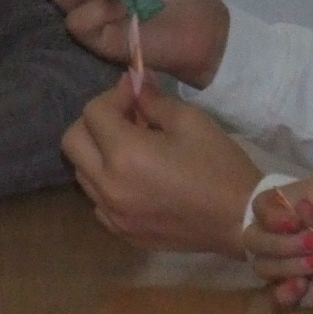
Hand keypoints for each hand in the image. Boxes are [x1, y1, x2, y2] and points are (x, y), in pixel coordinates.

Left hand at [61, 85, 261, 254]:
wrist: (240, 220)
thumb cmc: (219, 166)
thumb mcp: (190, 121)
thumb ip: (152, 100)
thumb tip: (133, 83)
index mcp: (124, 154)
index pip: (93, 112)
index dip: (113, 96)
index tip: (135, 95)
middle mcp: (107, 186)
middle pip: (72, 141)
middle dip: (94, 123)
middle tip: (126, 119)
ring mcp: (110, 213)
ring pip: (81, 172)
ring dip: (97, 153)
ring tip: (132, 148)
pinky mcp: (119, 230)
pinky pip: (96, 199)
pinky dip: (106, 183)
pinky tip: (135, 178)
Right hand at [245, 182, 312, 309]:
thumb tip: (299, 213)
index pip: (268, 203)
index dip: (269, 214)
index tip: (291, 223)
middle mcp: (308, 231)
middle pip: (258, 237)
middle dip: (274, 243)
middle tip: (312, 248)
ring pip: (267, 267)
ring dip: (280, 267)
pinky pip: (286, 299)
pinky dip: (281, 297)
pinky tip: (297, 293)